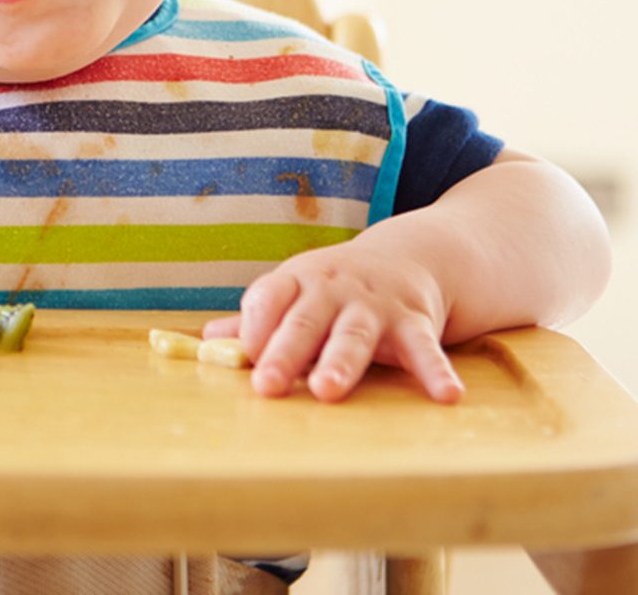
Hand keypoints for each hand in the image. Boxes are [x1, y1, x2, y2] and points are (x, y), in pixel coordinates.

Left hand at [203, 238, 463, 402]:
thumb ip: (257, 319)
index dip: (254, 325)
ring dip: (341, 362)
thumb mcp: (295, 292)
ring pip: (354, 335)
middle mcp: (333, 289)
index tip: (243, 355)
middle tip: (267, 385)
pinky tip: (445, 396)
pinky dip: (435, 371)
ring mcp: (374, 304)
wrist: (407, 255)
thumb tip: (207, 340)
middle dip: (285, 352)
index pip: (268, 297)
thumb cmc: (334, 286)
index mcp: (297, 281)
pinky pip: (425, 347)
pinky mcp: (414, 320)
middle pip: (305, 321)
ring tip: (328, 390)